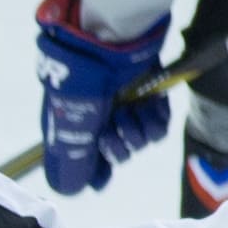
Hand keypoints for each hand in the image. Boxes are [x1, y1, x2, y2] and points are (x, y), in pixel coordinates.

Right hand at [30, 0, 169, 199]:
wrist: (113, 39)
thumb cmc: (85, 81)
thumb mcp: (72, 125)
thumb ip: (72, 161)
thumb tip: (70, 188)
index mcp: (72, 122)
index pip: (84, 160)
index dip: (95, 171)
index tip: (102, 176)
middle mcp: (97, 115)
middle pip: (114, 154)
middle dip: (117, 149)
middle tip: (111, 134)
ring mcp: (123, 105)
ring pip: (138, 142)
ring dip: (136, 134)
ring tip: (130, 114)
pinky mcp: (147, 95)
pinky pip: (157, 125)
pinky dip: (154, 120)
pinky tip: (147, 106)